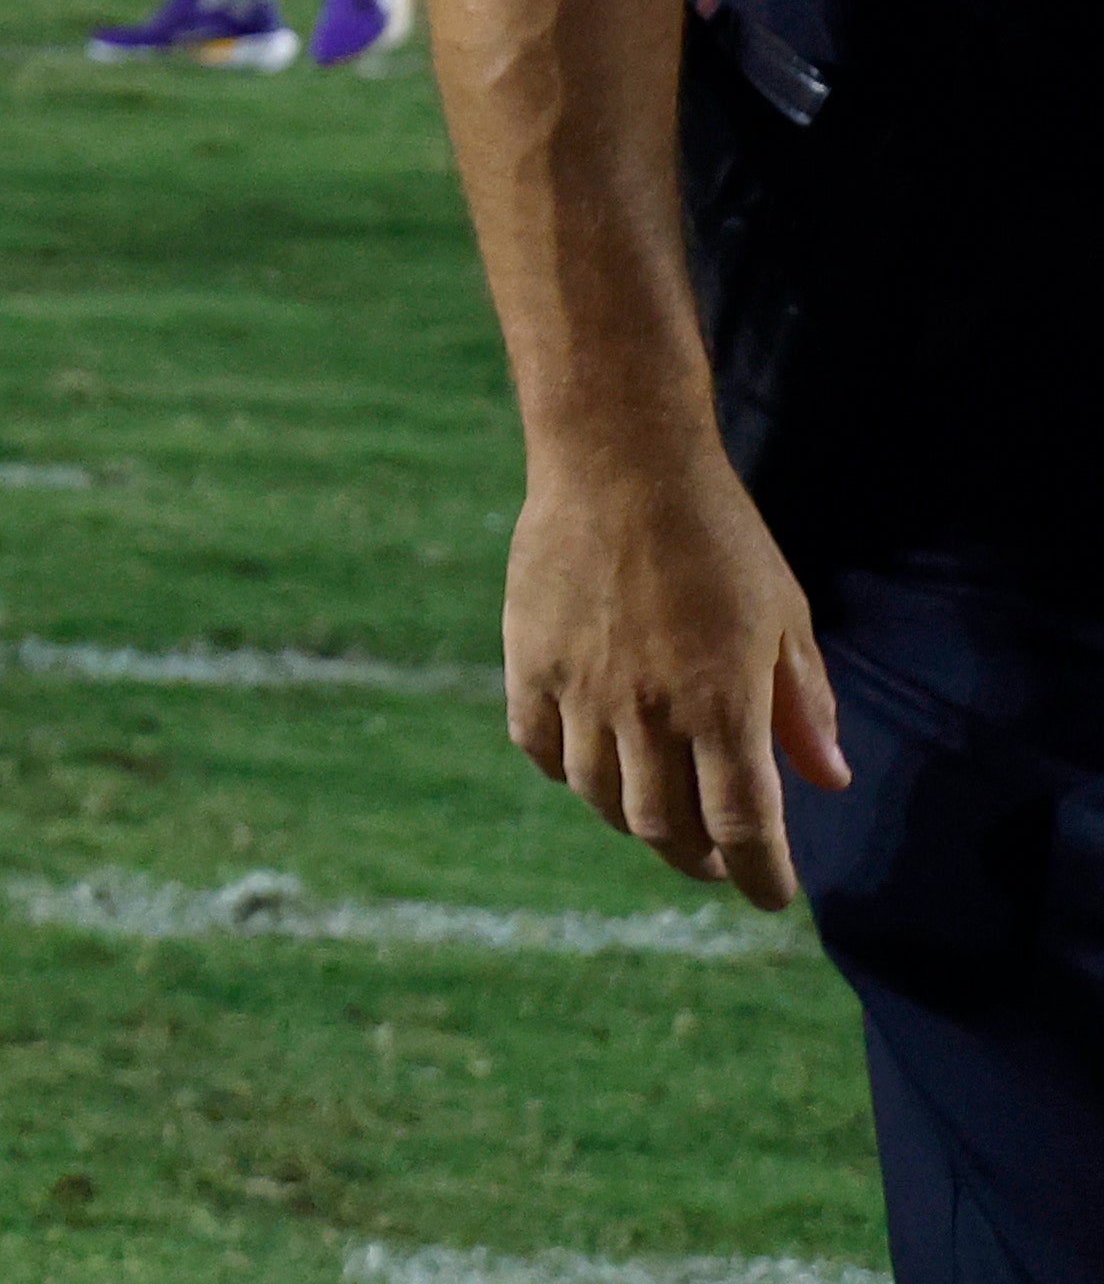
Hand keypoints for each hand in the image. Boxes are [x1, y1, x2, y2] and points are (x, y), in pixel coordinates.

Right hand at [501, 443, 847, 909]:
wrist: (619, 464)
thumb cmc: (719, 538)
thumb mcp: (785, 619)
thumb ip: (805, 707)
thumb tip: (829, 780)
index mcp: (724, 706)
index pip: (745, 828)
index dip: (763, 876)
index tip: (773, 895)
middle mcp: (650, 712)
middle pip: (667, 828)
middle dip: (699, 858)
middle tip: (716, 859)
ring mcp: (582, 691)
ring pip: (602, 798)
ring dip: (636, 822)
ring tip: (658, 814)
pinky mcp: (530, 663)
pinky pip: (541, 748)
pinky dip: (569, 772)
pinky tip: (592, 763)